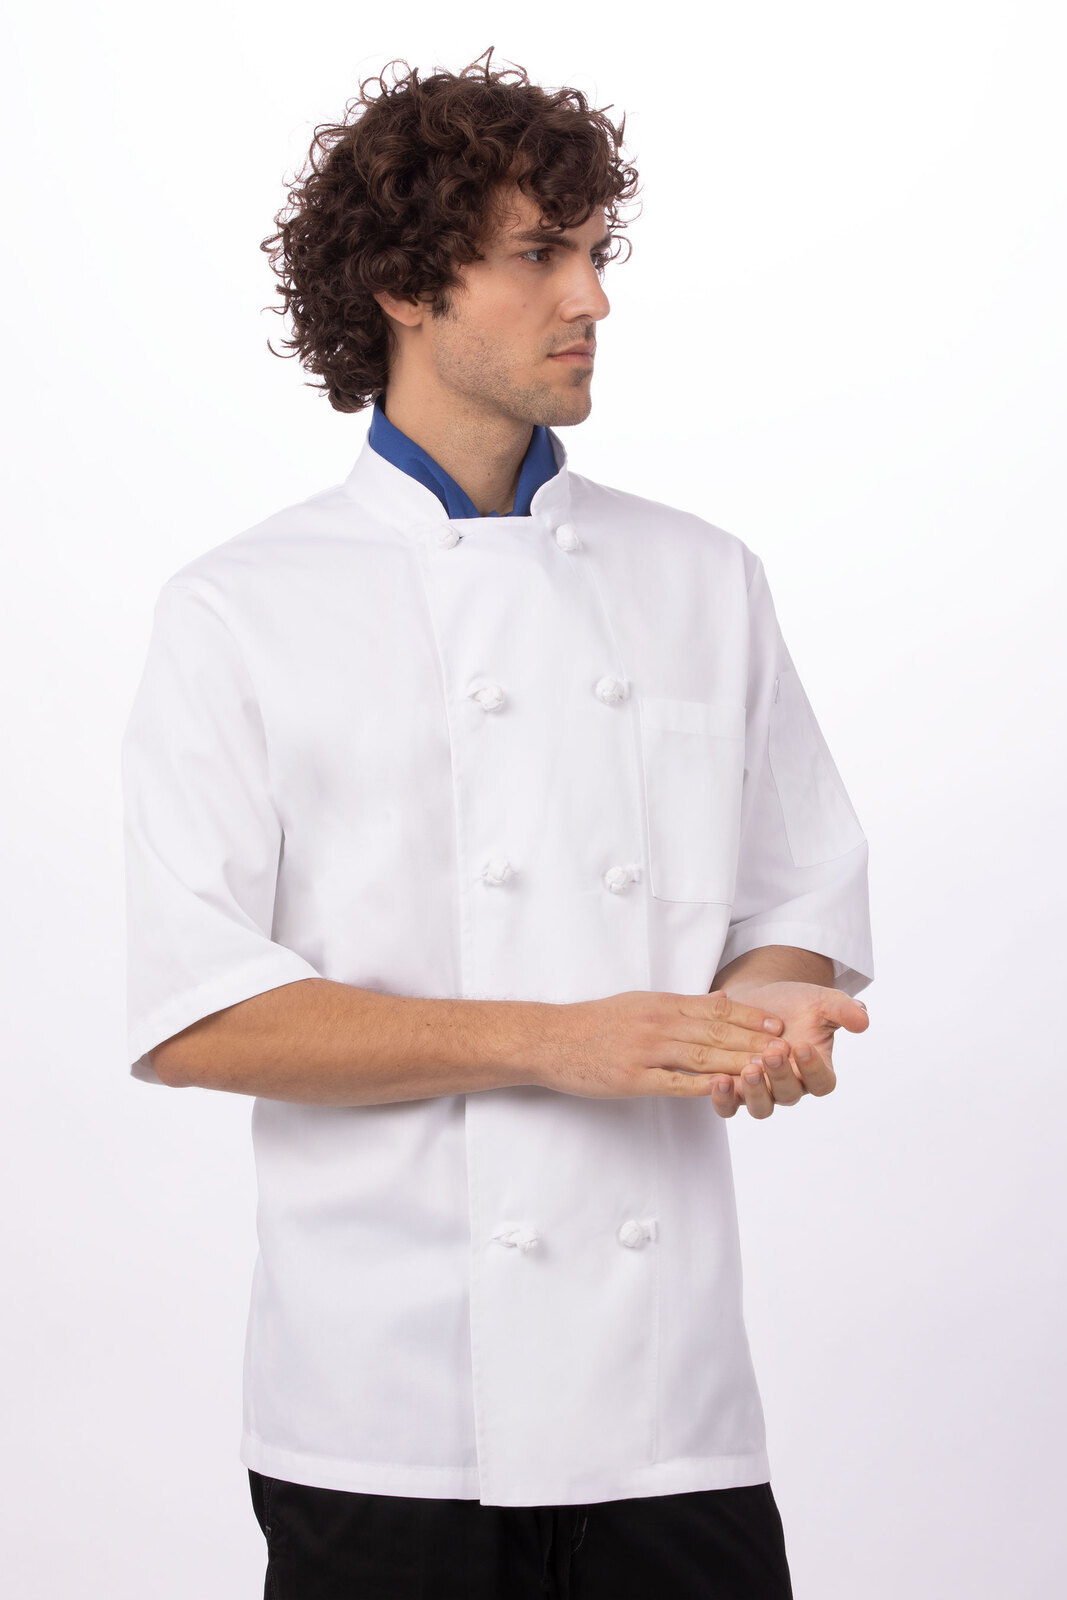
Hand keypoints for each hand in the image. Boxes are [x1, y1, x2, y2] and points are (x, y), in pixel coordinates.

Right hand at [531, 988, 792, 1098]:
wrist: (550, 1038)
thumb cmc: (595, 1022)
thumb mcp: (640, 1001)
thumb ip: (682, 1003)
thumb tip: (722, 999)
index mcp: (661, 1003)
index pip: (716, 1008)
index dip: (751, 1017)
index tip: (777, 1025)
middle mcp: (657, 1023)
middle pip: (716, 1032)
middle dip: (755, 1040)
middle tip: (787, 1048)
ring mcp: (646, 1051)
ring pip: (702, 1056)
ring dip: (738, 1062)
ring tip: (768, 1069)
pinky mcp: (633, 1078)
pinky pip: (675, 1082)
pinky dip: (704, 1085)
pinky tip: (726, 1090)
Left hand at [708, 981, 869, 1119]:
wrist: (757, 997)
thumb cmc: (794, 1002)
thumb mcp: (821, 1000)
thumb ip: (843, 1010)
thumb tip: (864, 1019)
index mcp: (815, 1071)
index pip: (822, 1082)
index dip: (815, 1069)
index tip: (805, 1046)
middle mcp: (790, 1087)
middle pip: (789, 1096)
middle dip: (781, 1076)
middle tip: (772, 1053)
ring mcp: (761, 1091)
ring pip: (760, 1107)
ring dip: (754, 1092)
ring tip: (747, 1070)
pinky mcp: (734, 1089)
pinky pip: (729, 1106)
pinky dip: (723, 1098)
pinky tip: (718, 1079)